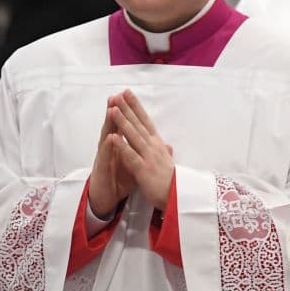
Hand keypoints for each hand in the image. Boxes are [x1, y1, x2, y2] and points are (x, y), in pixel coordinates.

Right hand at [88, 99, 136, 218]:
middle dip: (117, 111)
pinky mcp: (101, 169)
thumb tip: (159, 143)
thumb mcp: (135, 164)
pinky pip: (105, 157)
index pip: (125, 126)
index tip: (131, 97)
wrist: (106, 199)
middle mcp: (111, 148)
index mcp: (121, 146)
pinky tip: (110, 137)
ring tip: (112, 108)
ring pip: (107, 137)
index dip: (129, 113)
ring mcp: (104, 157)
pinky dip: (108, 146)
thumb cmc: (119, 180)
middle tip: (118, 95)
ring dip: (109, 123)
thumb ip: (143, 151)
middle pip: (114, 127)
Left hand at [109, 89, 174, 210]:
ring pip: (134, 136)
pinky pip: (130, 156)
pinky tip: (113, 137)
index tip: (127, 93)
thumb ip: (165, 152)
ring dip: (123, 122)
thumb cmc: (171, 181)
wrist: (176, 197)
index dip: (136, 107)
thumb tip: (168, 145)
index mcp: (157, 144)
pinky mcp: (143, 169)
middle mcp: (153, 146)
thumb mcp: (168, 163)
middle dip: (128, 108)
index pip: (145, 121)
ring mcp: (148, 157)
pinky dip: (122, 146)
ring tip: (113, 109)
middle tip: (118, 94)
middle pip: (138, 124)